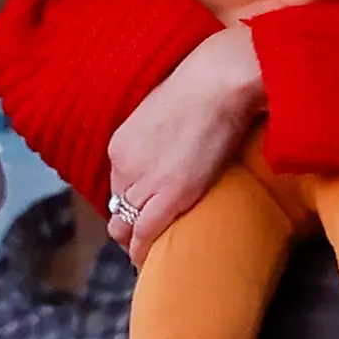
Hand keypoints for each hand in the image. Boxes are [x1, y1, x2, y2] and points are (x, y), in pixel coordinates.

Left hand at [103, 27, 264, 263]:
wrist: (221, 80)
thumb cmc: (208, 80)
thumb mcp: (170, 108)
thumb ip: (164, 131)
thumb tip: (180, 141)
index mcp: (121, 144)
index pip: (118, 183)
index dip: (131, 198)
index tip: (143, 208)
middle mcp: (124, 166)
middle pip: (118, 206)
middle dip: (128, 222)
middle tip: (146, 232)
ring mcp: (145, 181)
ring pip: (127, 223)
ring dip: (136, 238)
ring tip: (150, 248)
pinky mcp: (170, 194)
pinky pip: (146, 232)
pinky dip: (144, 249)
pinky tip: (148, 258)